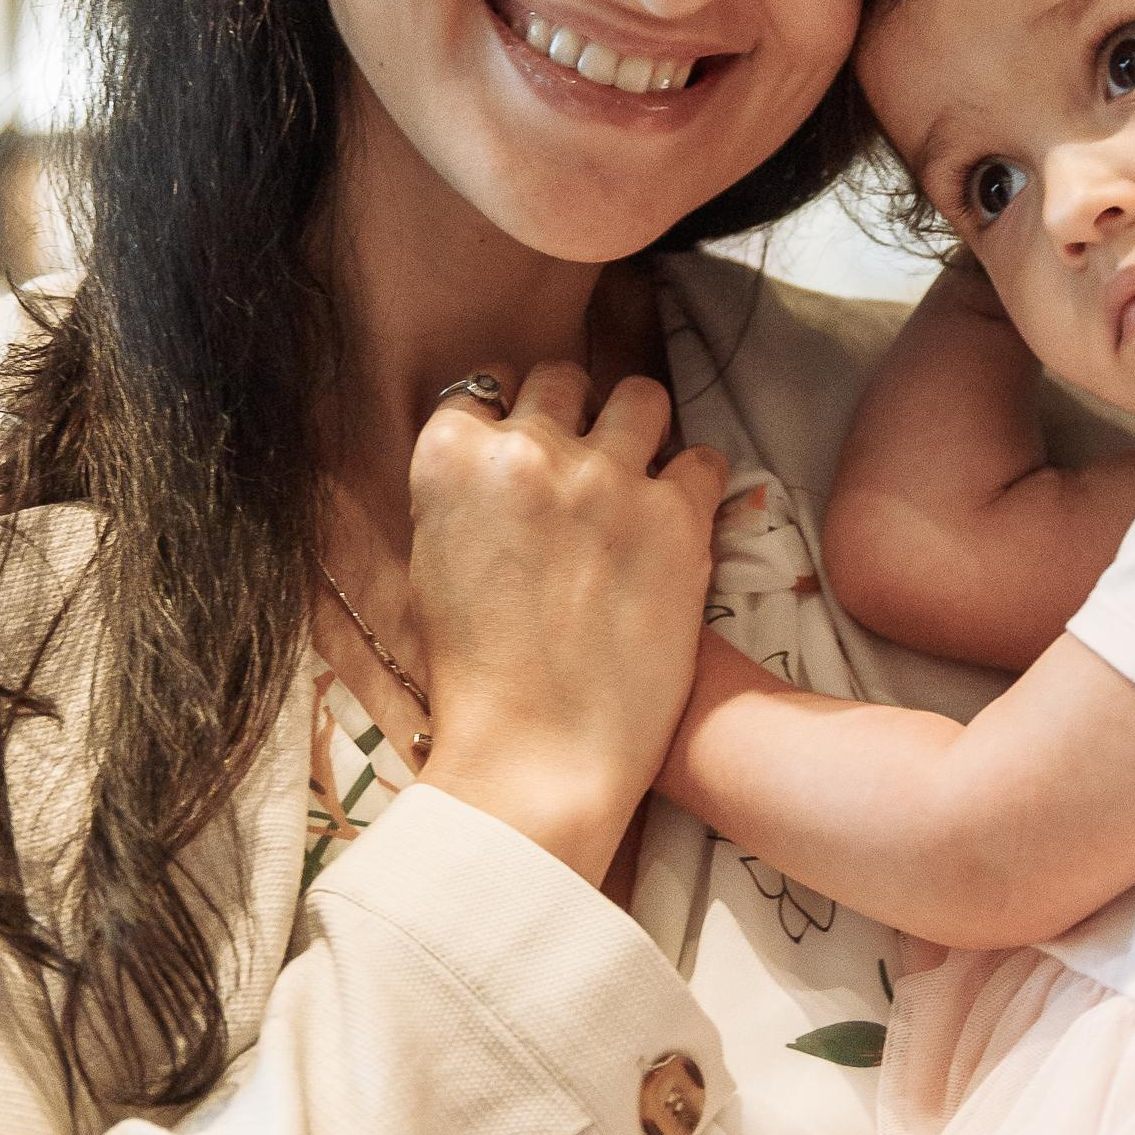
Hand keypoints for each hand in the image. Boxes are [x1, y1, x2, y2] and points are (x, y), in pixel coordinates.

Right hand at [409, 362, 728, 883]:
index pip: (480, 389)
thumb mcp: (431, 568)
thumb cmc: (475, 682)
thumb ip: (462, 498)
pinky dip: (693, 481)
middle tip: (579, 463)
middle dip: (570, 412)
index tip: (519, 449)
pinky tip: (681, 517)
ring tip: (638, 472)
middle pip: (561, 378)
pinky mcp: (677, 514)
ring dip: (637, 427)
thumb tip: (494, 460)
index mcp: (450, 459)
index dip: (504, 419)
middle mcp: (528, 450)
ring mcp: (607, 476)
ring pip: (639, 395)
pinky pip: (702, 458)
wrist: (538, 756)